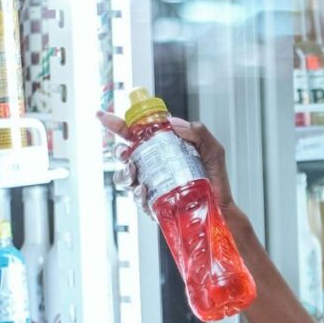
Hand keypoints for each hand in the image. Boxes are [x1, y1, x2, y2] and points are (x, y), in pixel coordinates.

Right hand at [96, 111, 236, 216]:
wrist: (221, 205)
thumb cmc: (216, 178)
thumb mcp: (212, 150)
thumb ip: (199, 132)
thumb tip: (174, 123)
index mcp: (162, 148)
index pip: (135, 134)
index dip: (116, 124)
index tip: (102, 116)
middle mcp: (152, 166)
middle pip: (123, 155)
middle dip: (119, 152)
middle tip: (126, 153)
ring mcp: (150, 184)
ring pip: (124, 177)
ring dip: (125, 173)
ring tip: (135, 171)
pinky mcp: (153, 203)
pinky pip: (138, 198)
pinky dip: (138, 193)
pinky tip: (145, 190)